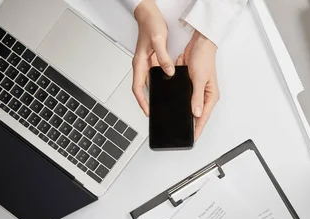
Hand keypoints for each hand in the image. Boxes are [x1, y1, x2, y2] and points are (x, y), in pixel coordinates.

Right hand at [132, 0, 174, 115]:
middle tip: (158, 112)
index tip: (148, 111)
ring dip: (157, 93)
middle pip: (144, 89)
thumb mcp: (158, 40)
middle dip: (149, 102)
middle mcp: (142, 65)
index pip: (138, 88)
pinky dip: (163, 83)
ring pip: (151, 83)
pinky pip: (157, 75)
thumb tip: (169, 72)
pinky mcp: (153, 61)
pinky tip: (171, 86)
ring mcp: (148, 64)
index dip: (142, 101)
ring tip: (166, 103)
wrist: (149, 15)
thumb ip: (163, 57)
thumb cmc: (150, 25)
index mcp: (140, 63)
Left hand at [176, 30, 218, 140]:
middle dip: (191, 123)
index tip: (192, 139)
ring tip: (178, 122)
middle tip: (183, 133)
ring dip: (185, 111)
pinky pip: (185, 95)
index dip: (198, 129)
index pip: (203, 118)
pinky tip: (175, 104)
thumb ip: (196, 97)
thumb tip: (196, 113)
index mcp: (210, 96)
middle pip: (197, 114)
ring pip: (190, 106)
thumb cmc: (204, 57)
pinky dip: (180, 98)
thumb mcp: (199, 79)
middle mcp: (205, 95)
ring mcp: (197, 90)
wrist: (199, 43)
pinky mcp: (191, 84)